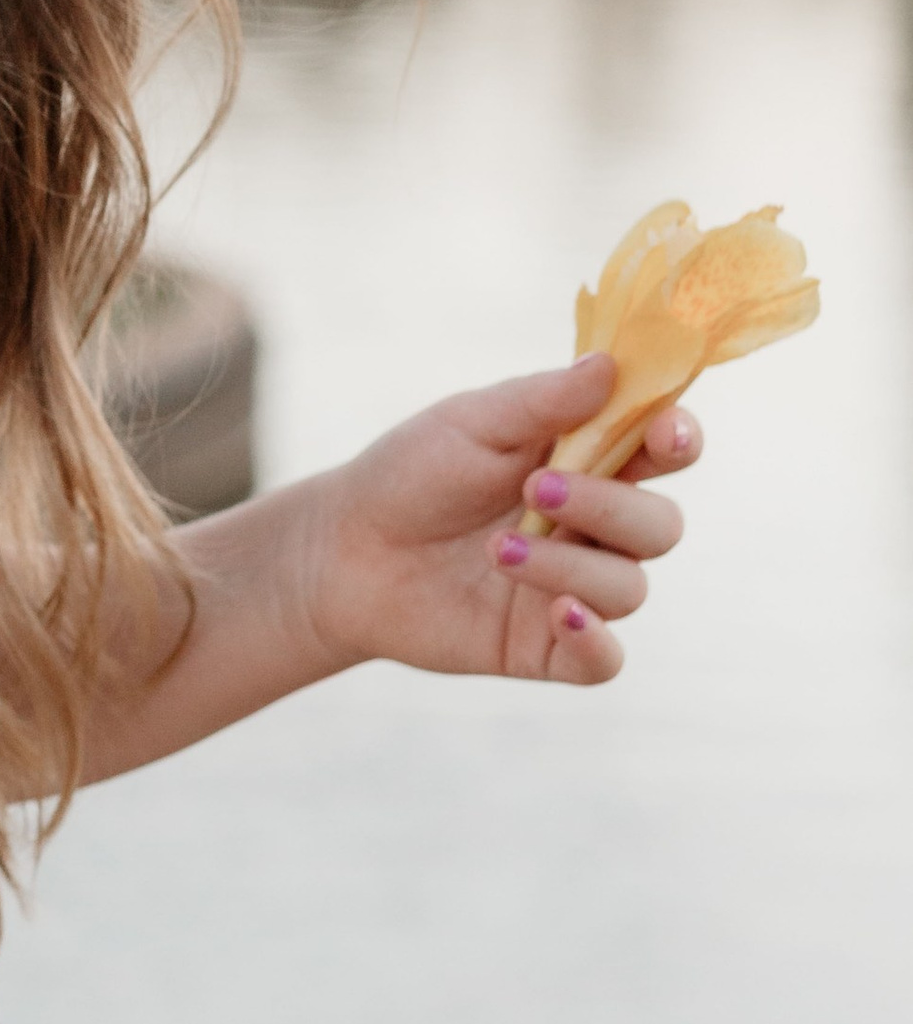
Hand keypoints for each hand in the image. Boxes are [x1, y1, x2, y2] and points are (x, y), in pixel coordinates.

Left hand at [293, 352, 702, 689]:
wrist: (345, 549)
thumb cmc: (412, 474)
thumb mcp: (471, 423)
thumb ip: (543, 401)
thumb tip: (611, 364)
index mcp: (588, 460)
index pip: (664, 450)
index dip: (678, 440)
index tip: (665, 436)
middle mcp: (594, 527)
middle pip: (660, 525)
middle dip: (611, 506)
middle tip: (537, 488)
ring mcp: (574, 588)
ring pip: (629, 588)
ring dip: (570, 564)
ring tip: (495, 548)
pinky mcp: (546, 645)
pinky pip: (604, 659)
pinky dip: (594, 639)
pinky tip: (560, 613)